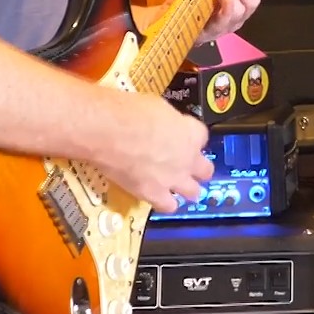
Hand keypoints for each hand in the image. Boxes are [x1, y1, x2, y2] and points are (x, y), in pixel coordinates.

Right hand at [97, 89, 213, 212]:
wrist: (108, 132)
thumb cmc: (129, 111)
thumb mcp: (157, 107)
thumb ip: (166, 122)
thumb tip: (162, 125)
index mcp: (191, 132)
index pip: (202, 137)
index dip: (190, 138)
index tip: (181, 137)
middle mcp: (188, 158)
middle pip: (205, 169)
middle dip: (197, 168)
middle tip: (184, 166)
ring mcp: (173, 178)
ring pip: (193, 192)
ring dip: (186, 189)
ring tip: (174, 187)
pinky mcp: (154, 194)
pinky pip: (168, 206)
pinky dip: (164, 203)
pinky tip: (156, 197)